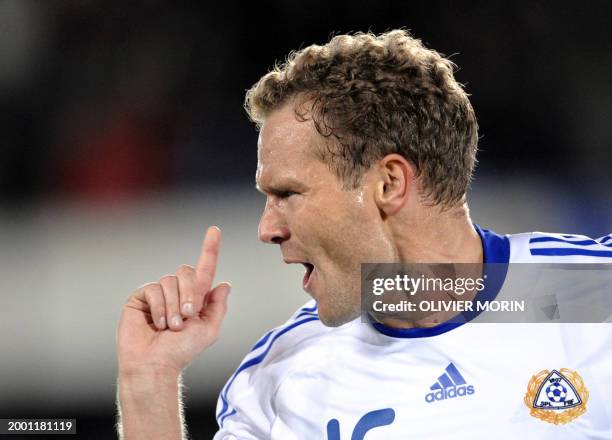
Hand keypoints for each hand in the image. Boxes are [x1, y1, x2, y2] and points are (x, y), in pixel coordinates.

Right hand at [117, 226, 230, 376]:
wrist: (156, 364)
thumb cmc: (182, 351)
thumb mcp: (209, 330)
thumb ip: (218, 306)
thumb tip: (225, 284)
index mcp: (195, 296)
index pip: (204, 268)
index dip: (210, 249)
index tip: (215, 230)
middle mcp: (176, 291)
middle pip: (187, 271)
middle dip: (190, 294)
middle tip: (187, 316)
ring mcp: (158, 292)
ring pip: (170, 280)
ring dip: (174, 306)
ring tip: (171, 327)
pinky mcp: (140, 297)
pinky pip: (153, 288)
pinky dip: (160, 307)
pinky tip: (158, 324)